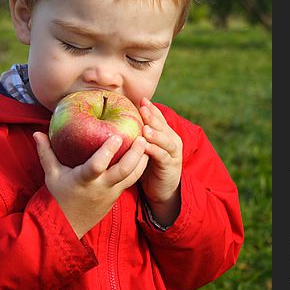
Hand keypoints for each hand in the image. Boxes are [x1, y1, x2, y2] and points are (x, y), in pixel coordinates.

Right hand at [33, 132, 148, 237]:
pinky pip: (132, 180)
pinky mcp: (118, 195)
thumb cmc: (59, 197)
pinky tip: (145, 152)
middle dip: (135, 154)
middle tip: (142, 136)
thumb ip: (46, 152)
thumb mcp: (51, 175)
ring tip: (148, 141)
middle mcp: (101, 187)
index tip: (116, 135)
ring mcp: (111, 192)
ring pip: (133, 177)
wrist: (68, 226)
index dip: (107, 151)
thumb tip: (37, 133)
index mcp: (83, 180)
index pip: (97, 166)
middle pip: (123, 172)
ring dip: (142, 160)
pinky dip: (140, 167)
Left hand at [139, 98, 182, 226]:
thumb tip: (116, 121)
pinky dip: (154, 150)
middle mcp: (171, 140)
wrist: (163, 190)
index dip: (150, 108)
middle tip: (142, 107)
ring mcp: (172, 153)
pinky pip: (162, 156)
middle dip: (152, 116)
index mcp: (165, 133)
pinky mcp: (170, 165)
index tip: (141, 99)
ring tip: (144, 127)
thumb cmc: (149, 167)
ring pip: (165, 139)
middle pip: (162, 125)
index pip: (158, 117)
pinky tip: (145, 146)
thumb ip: (137, 135)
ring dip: (155, 132)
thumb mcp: (144, 148)